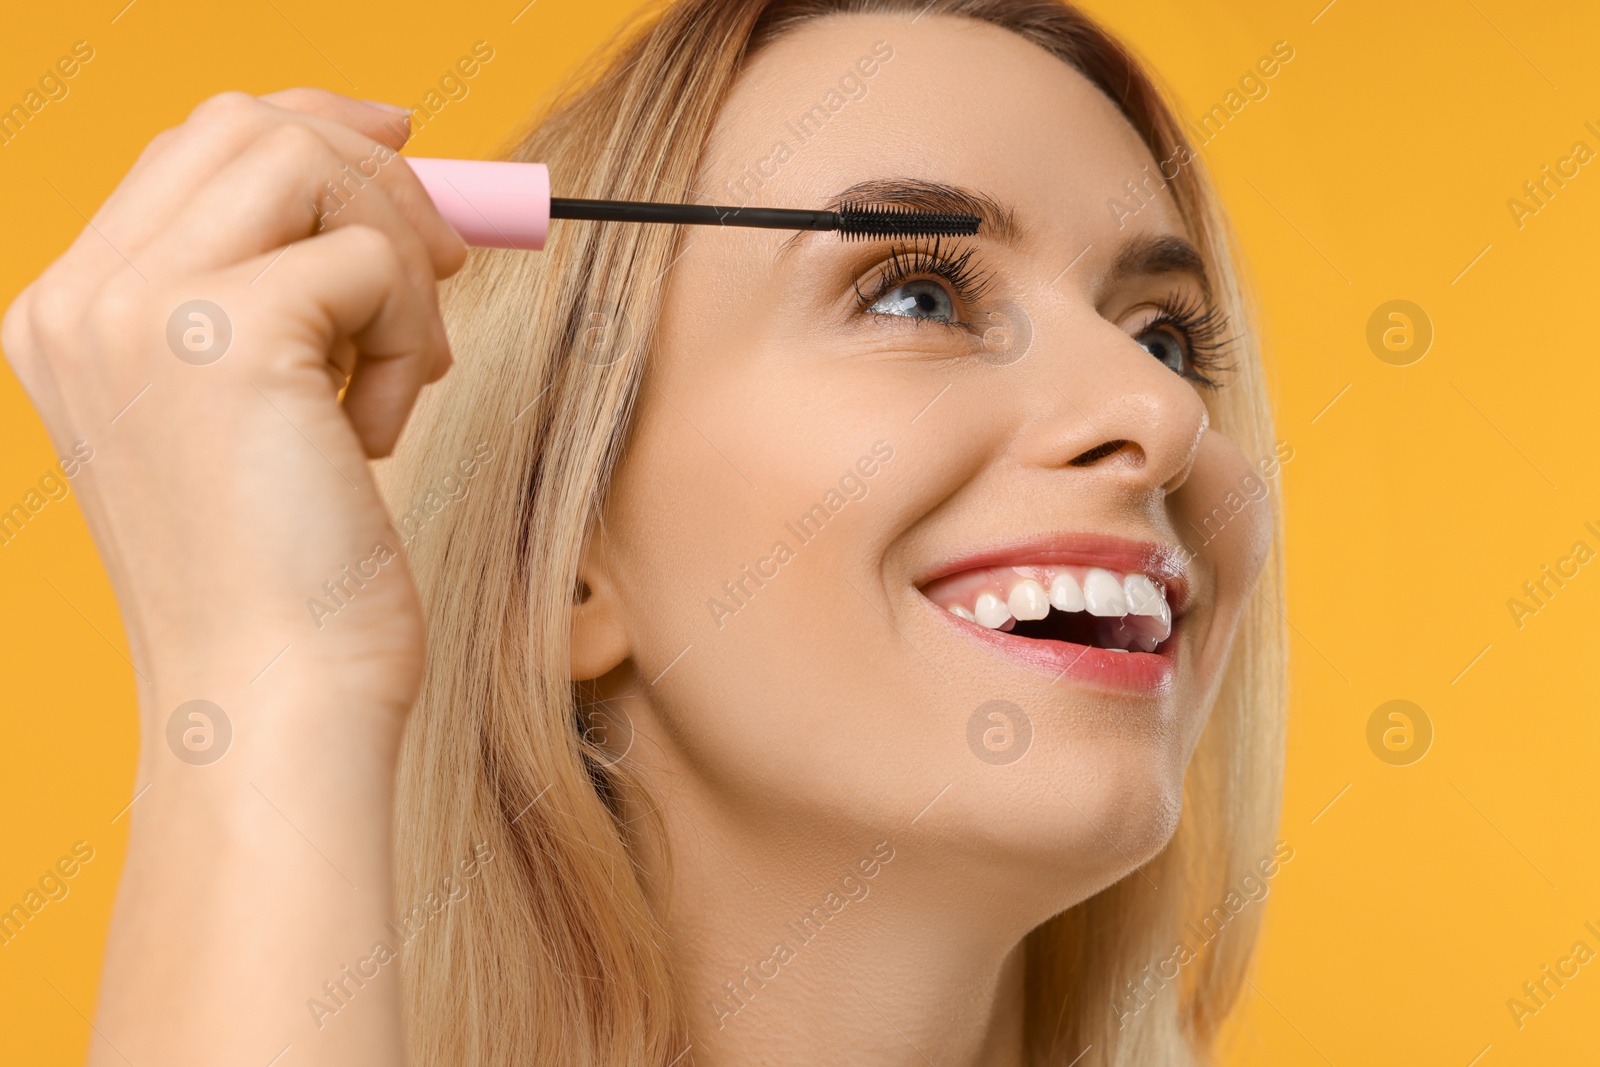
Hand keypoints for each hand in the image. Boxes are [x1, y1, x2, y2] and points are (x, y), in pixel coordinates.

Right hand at [1, 88, 468, 1066]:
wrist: (273, 700)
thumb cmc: (286, 578)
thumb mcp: (256, 416)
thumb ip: (275, 299)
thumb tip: (381, 176)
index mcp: (74, 317)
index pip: (190, 150)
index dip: (309, 130)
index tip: (399, 146)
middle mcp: (82, 300)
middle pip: (243, 126)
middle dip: (372, 175)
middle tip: (443, 261)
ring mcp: (139, 312)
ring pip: (309, 168)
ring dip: (396, 261)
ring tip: (402, 376)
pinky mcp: (226, 338)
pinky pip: (371, 259)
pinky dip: (408, 336)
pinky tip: (377, 436)